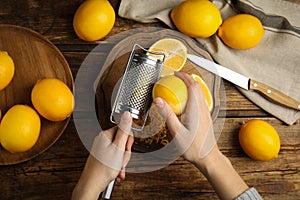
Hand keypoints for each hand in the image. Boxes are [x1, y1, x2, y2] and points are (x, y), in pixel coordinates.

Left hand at [72, 112, 133, 199]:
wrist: (92, 184)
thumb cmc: (103, 168)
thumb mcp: (118, 148)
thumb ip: (124, 130)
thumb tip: (127, 114)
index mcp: (105, 135)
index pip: (123, 129)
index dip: (128, 140)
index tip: (127, 148)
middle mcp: (102, 140)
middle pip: (122, 141)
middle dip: (124, 152)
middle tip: (121, 159)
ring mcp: (101, 149)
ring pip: (119, 151)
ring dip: (122, 161)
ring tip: (118, 167)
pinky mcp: (102, 157)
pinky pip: (114, 158)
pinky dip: (117, 165)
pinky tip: (116, 171)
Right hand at [155, 72, 249, 198]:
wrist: (208, 157)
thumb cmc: (193, 148)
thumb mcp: (177, 132)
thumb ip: (168, 115)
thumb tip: (159, 101)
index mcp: (196, 109)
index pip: (192, 86)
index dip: (184, 77)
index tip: (176, 74)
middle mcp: (203, 109)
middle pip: (197, 87)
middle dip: (187, 78)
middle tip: (176, 77)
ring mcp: (206, 113)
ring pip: (200, 93)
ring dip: (191, 86)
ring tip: (180, 86)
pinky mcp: (206, 117)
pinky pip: (200, 100)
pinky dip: (193, 95)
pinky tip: (186, 101)